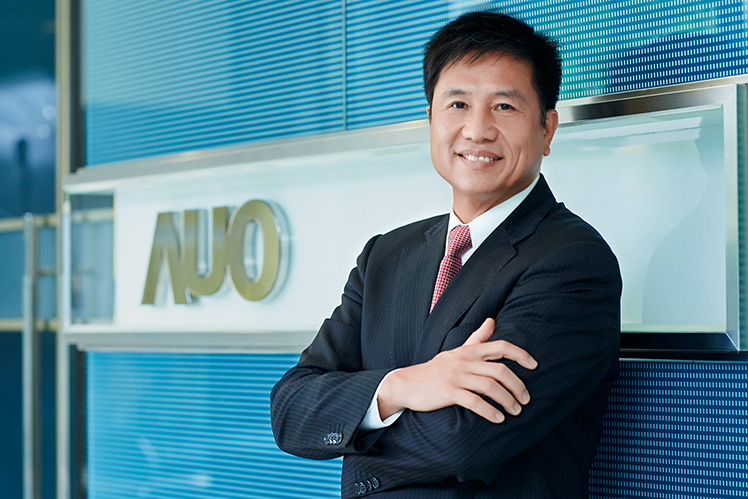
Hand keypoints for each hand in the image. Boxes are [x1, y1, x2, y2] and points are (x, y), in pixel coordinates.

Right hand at [378, 318, 536, 422]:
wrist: (406, 383)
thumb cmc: (435, 369)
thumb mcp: (456, 351)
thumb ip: (476, 339)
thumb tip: (492, 320)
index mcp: (468, 351)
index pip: (500, 346)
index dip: (520, 354)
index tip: (534, 365)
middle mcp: (464, 361)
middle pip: (500, 370)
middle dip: (517, 385)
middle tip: (525, 400)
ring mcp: (456, 376)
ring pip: (490, 387)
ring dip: (507, 401)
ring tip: (515, 411)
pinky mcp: (448, 392)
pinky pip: (474, 402)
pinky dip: (489, 412)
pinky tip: (498, 419)